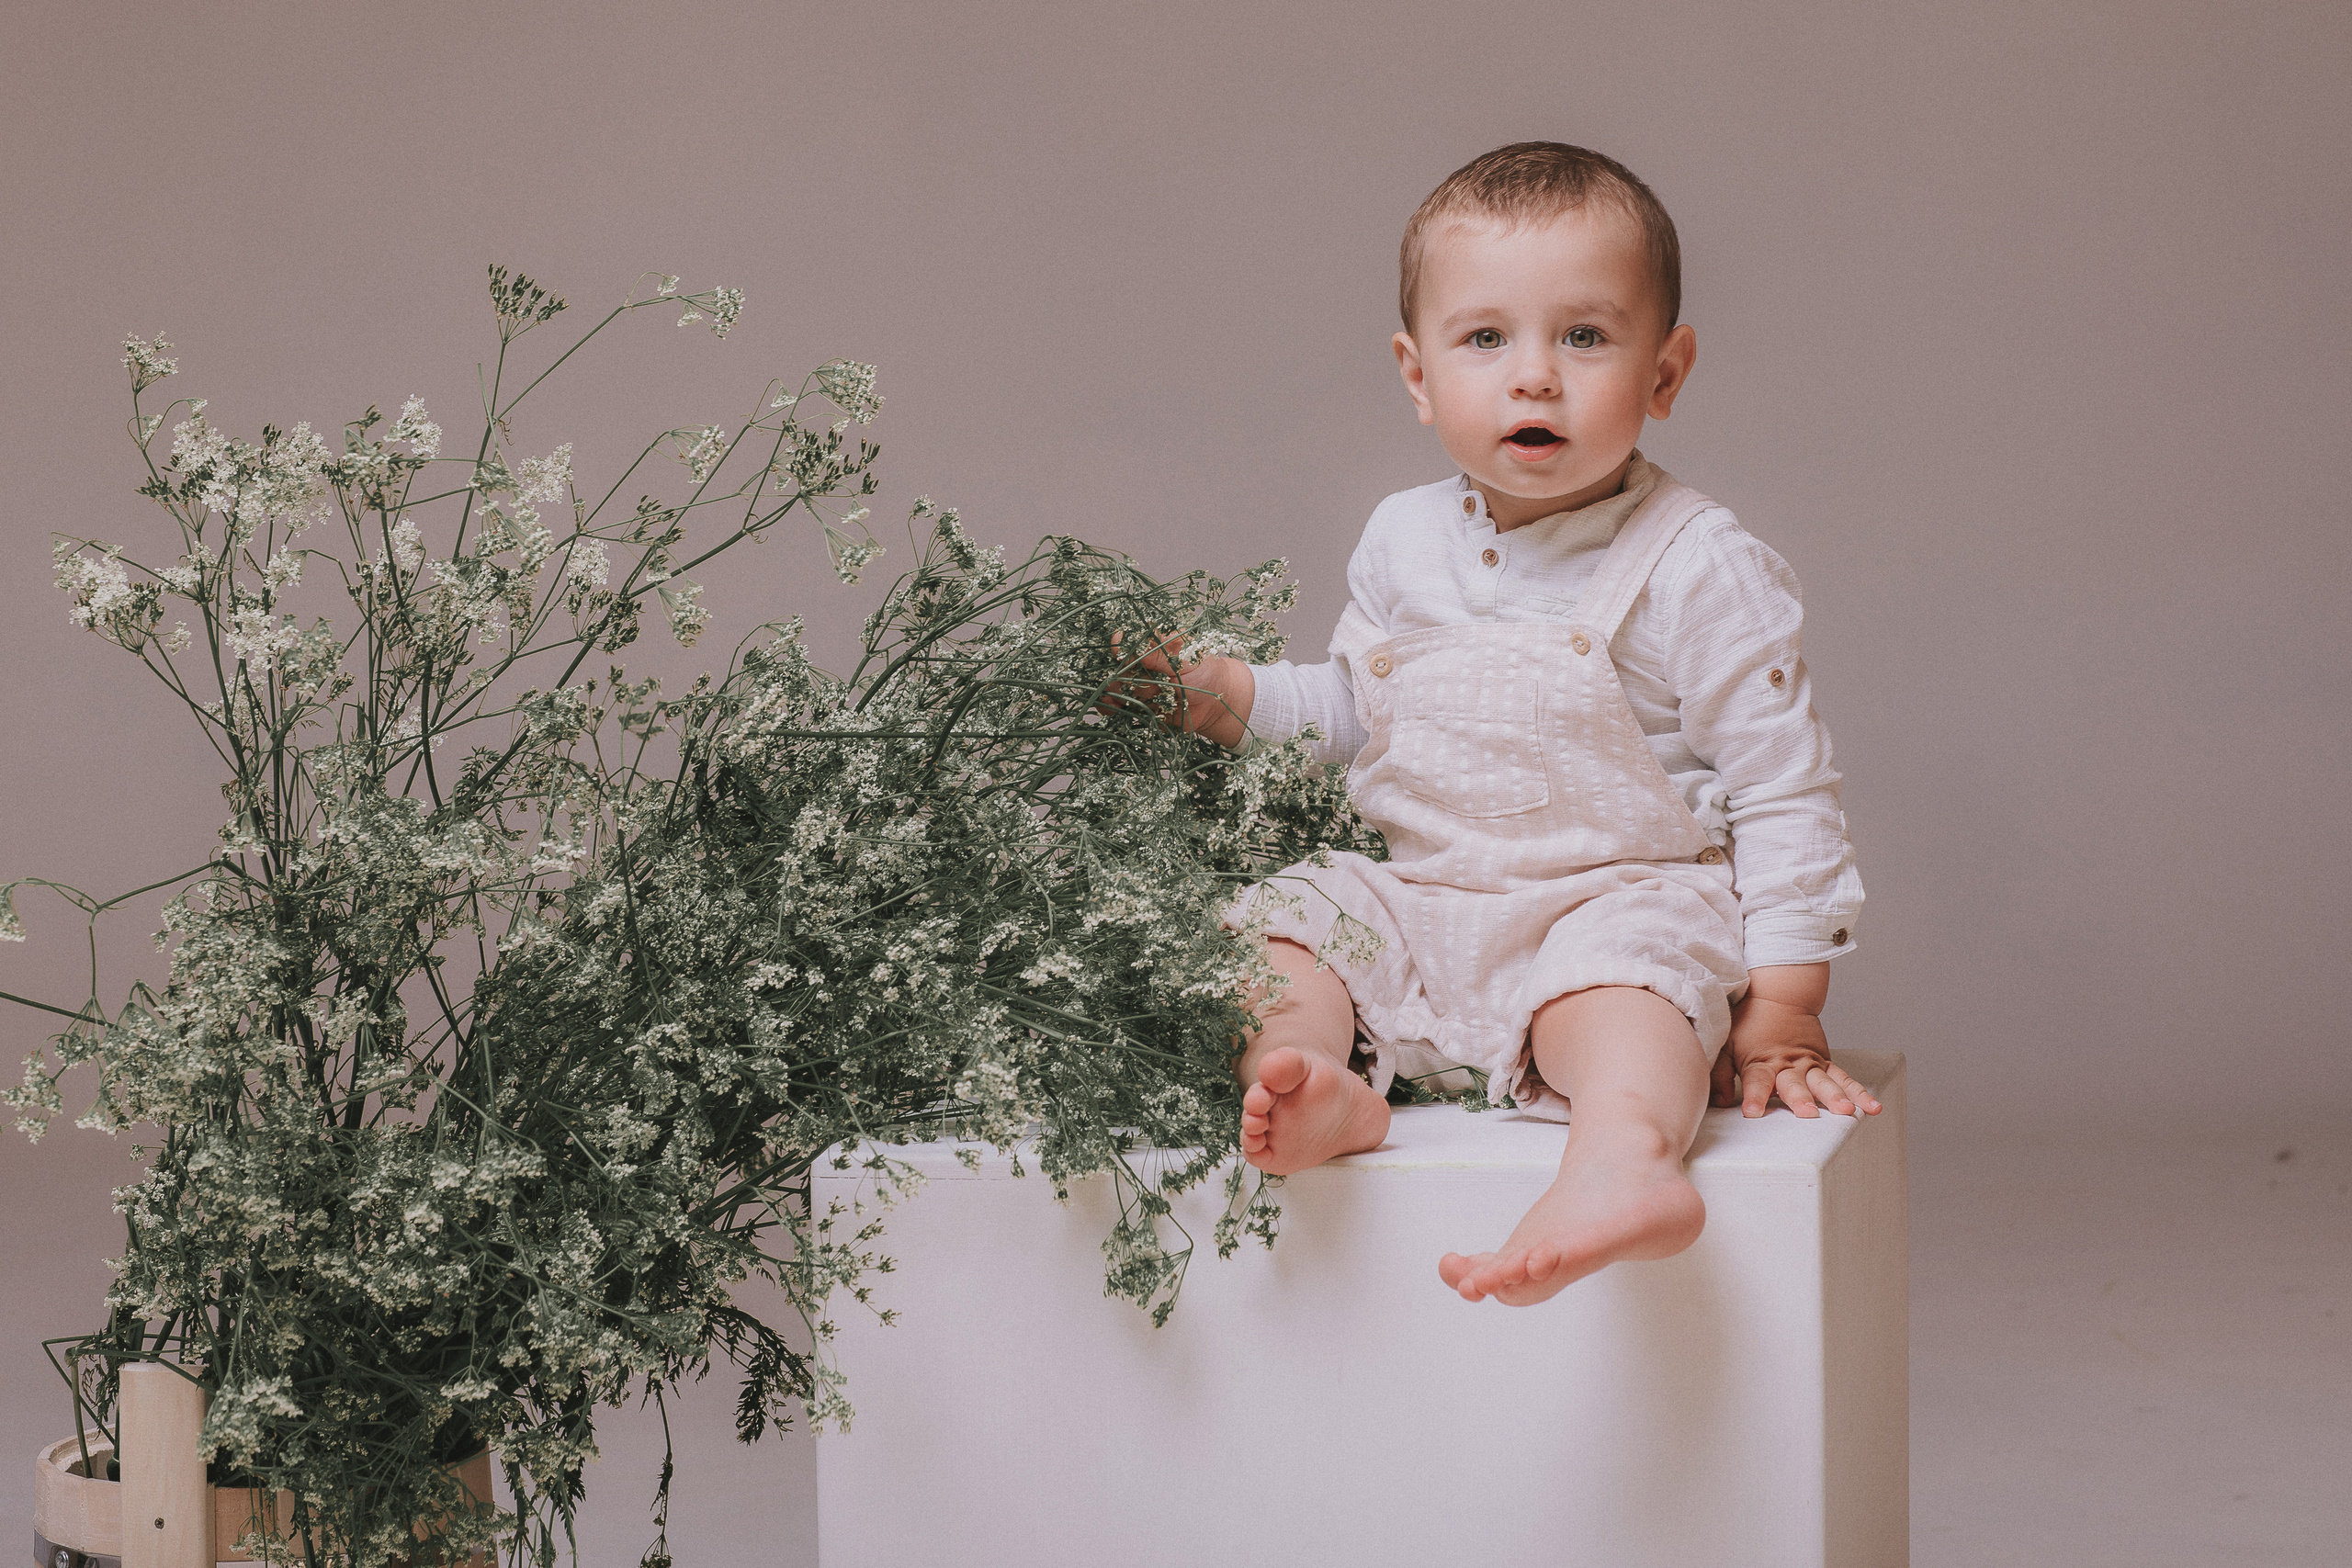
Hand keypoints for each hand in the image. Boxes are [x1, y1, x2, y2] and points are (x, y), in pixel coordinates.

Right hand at [1101, 631, 1251, 748]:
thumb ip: (1157, 654)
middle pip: (1119, 668)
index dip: (1119, 646)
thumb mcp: (1184, 659)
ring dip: (1121, 693)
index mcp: (1153, 647)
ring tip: (1124, 695)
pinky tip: (1110, 706)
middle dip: (1122, 675)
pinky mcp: (1142, 707)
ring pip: (1119, 689)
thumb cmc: (1207, 673)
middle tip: (1127, 679)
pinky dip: (1111, 707)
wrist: (1219, 704)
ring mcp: (1141, 687)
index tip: (1117, 647)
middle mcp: (1144, 666)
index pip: (1127, 643)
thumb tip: (1127, 641)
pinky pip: (1121, 707)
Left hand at [1710, 992, 1880, 1119]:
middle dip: (1800, 1099)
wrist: (1777, 995)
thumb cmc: (1749, 1023)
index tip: (1753, 1112)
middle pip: (1793, 1084)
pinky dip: (1859, 1092)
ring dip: (1834, 1097)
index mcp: (1761, 1061)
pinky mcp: (1824, 1062)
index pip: (1756, 1081)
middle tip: (1807, 1114)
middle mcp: (1787, 1064)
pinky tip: (1871, 1107)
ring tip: (1846, 1111)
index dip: (1755, 1096)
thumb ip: (1720, 1074)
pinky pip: (1844, 1078)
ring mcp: (1809, 1064)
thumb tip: (1718, 1100)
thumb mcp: (1727, 1046)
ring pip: (1823, 1082)